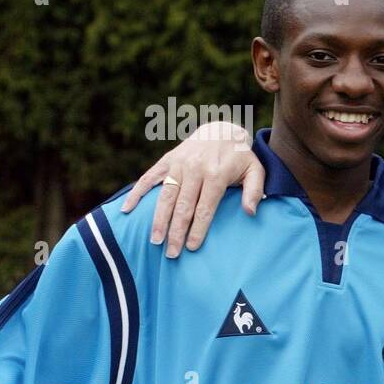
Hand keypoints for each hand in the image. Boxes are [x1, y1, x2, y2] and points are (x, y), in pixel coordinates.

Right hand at [121, 121, 264, 257]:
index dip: (198, 229)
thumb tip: (250, 212)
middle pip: (183, 206)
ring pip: (165, 196)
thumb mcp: (256, 170)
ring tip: (154, 240)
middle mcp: (194, 169)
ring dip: (158, 219)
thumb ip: (255, 191)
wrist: (221, 130)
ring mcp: (178, 164)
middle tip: (171, 253)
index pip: (205, 207)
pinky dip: (136, 193)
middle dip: (176, 231)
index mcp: (216, 174)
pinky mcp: (166, 161)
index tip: (192, 247)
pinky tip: (127, 210)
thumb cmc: (240, 156)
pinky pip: (148, 178)